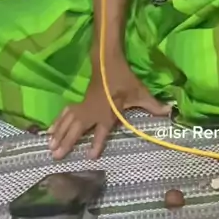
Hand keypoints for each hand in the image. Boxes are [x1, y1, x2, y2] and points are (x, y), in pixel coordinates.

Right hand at [48, 58, 169, 159]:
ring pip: (68, 121)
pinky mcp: (80, 102)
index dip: (97, 143)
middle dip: (67, 142)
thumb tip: (169, 112)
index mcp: (107, 112)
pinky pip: (65, 113)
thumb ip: (152, 105)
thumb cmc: (124, 79)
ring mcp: (84, 106)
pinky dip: (57, 122)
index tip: (90, 157)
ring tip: (49, 147)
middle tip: (55, 157)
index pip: (102, 131)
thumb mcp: (140, 92)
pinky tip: (49, 131)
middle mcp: (93, 111)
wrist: (108, 61)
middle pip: (77, 129)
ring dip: (59, 134)